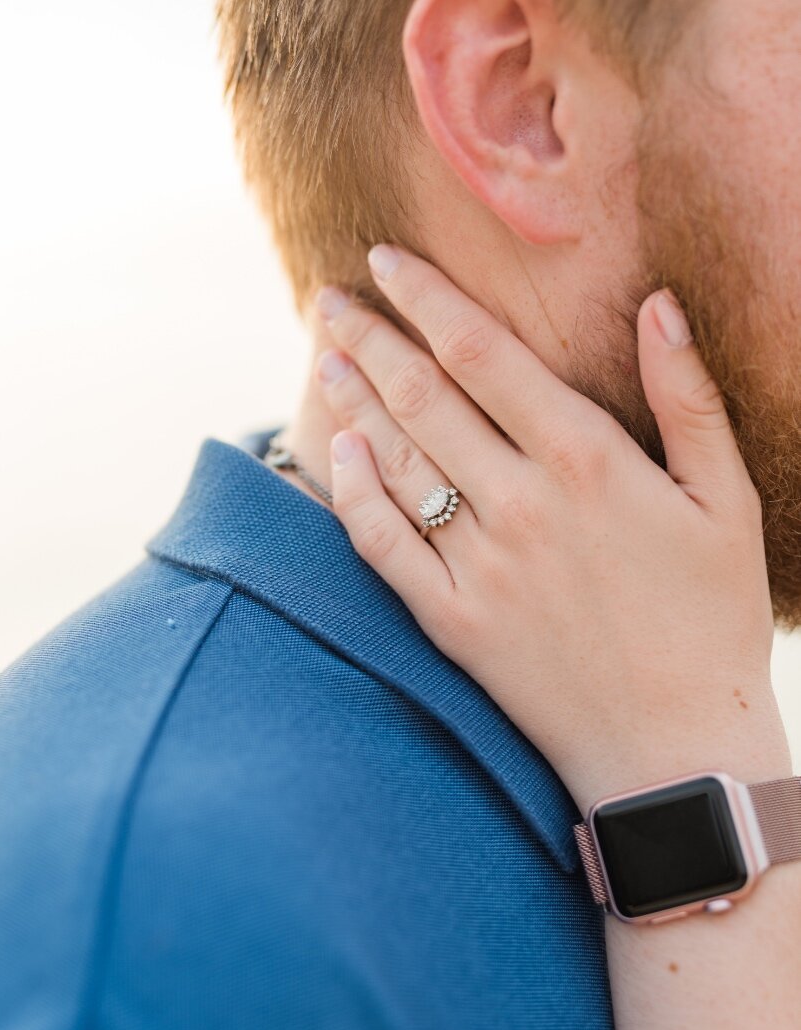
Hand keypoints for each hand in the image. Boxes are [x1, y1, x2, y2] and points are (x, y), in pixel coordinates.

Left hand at [316, 245, 789, 810]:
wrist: (673, 748)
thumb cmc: (712, 619)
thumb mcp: (727, 501)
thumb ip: (687, 398)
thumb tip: (659, 302)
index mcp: (589, 461)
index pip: (484, 352)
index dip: (427, 298)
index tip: (386, 259)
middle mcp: (521, 503)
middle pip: (423, 396)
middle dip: (370, 336)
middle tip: (328, 296)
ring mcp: (477, 563)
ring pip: (394, 459)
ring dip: (351, 400)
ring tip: (324, 355)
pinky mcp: (448, 619)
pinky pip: (381, 541)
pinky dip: (352, 490)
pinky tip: (337, 451)